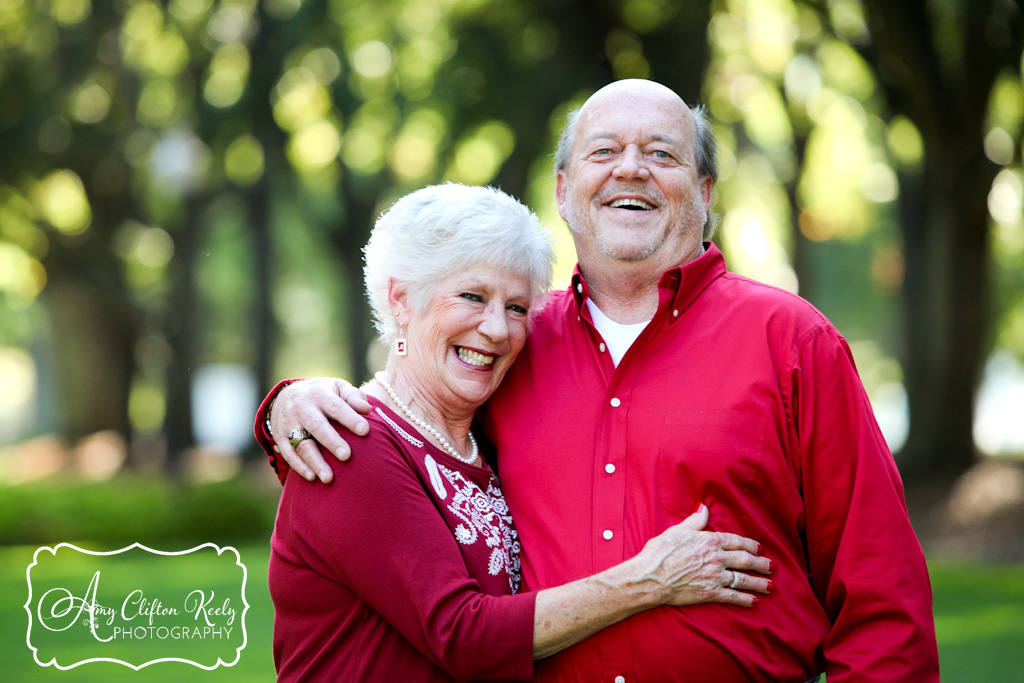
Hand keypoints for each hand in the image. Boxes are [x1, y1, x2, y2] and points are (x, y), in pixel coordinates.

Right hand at [270, 378, 371, 482]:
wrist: (286, 395)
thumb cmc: (323, 394)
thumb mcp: (338, 388)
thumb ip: (353, 397)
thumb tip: (367, 409)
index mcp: (319, 394)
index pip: (336, 406)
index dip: (350, 418)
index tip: (365, 431)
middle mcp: (302, 407)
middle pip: (317, 426)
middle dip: (331, 441)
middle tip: (346, 456)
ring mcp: (288, 422)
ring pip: (302, 444)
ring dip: (315, 462)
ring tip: (329, 478)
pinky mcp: (279, 436)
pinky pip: (288, 453)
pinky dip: (299, 466)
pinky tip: (312, 477)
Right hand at [631, 504, 773, 606]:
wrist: (652, 576)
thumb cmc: (660, 551)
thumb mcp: (677, 530)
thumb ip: (694, 520)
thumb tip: (703, 507)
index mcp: (710, 541)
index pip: (737, 542)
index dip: (750, 545)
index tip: (759, 548)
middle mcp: (717, 558)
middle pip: (745, 560)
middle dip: (761, 564)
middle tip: (772, 566)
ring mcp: (715, 576)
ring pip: (743, 579)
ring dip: (759, 583)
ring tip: (770, 586)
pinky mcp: (710, 593)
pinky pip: (732, 596)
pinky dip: (744, 599)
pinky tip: (753, 601)